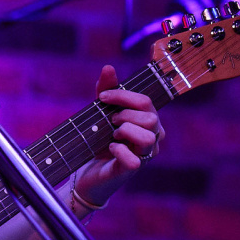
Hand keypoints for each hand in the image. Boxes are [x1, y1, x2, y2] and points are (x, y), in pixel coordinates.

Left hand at [73, 65, 163, 205]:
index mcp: (148, 121)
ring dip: (126, 131)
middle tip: (110, 121)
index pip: (146, 102)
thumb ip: (106, 91)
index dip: (123, 96)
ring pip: (148, 137)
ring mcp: (144, 156)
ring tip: (113, 134)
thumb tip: (109, 67)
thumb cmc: (98, 140)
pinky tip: (110, 149)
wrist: (87, 171)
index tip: (102, 98)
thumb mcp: (100, 112)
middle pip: (151, 117)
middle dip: (125, 115)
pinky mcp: (131, 170)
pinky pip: (134, 160)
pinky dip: (119, 151)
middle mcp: (152, 138)